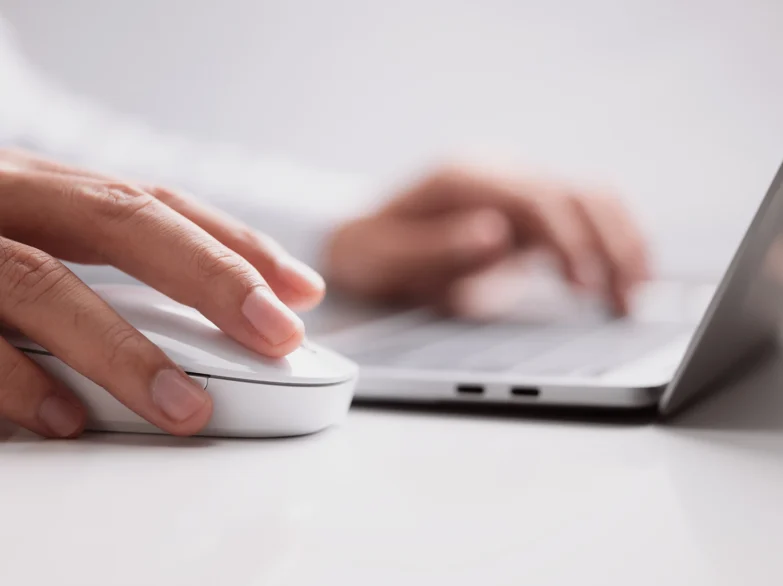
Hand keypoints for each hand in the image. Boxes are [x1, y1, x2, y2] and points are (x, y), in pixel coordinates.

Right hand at [0, 149, 323, 437]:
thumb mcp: (22, 232)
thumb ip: (94, 261)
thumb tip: (204, 315)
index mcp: (45, 189)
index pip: (157, 204)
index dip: (234, 244)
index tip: (302, 290)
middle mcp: (8, 199)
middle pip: (122, 219)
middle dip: (211, 276)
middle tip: (278, 335)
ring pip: (41, 282)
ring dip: (124, 350)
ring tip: (187, 406)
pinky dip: (18, 381)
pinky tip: (66, 417)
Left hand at [325, 164, 649, 316]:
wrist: (364, 239)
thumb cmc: (370, 252)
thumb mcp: (384, 256)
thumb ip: (436, 246)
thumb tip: (495, 234)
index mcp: (465, 180)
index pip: (536, 200)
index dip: (568, 241)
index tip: (586, 286)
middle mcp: (498, 175)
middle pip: (576, 195)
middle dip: (610, 245)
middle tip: (625, 302)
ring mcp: (516, 191)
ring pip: (590, 202)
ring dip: (621, 245)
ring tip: (634, 298)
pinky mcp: (526, 215)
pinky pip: (581, 222)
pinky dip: (609, 248)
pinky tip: (622, 282)